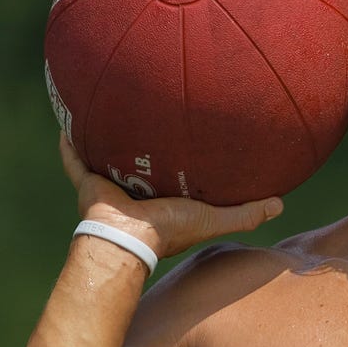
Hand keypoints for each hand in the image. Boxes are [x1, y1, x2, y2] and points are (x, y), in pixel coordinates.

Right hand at [59, 135, 283, 258]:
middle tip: (148, 115)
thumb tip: (280, 204)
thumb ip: (246, 214)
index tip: (190, 137)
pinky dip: (70, 144)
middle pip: (137, 162)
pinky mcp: (88, 181)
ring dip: (106, 137)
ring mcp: (110, 186)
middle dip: (140, 143)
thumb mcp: (214, 219)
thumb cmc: (170, 230)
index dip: (181, 160)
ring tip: (108, 108)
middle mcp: (135, 192)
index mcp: (163, 200)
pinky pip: (75, 158)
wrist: (127, 237)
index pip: (174, 176)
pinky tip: (67, 122)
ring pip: (105, 156)